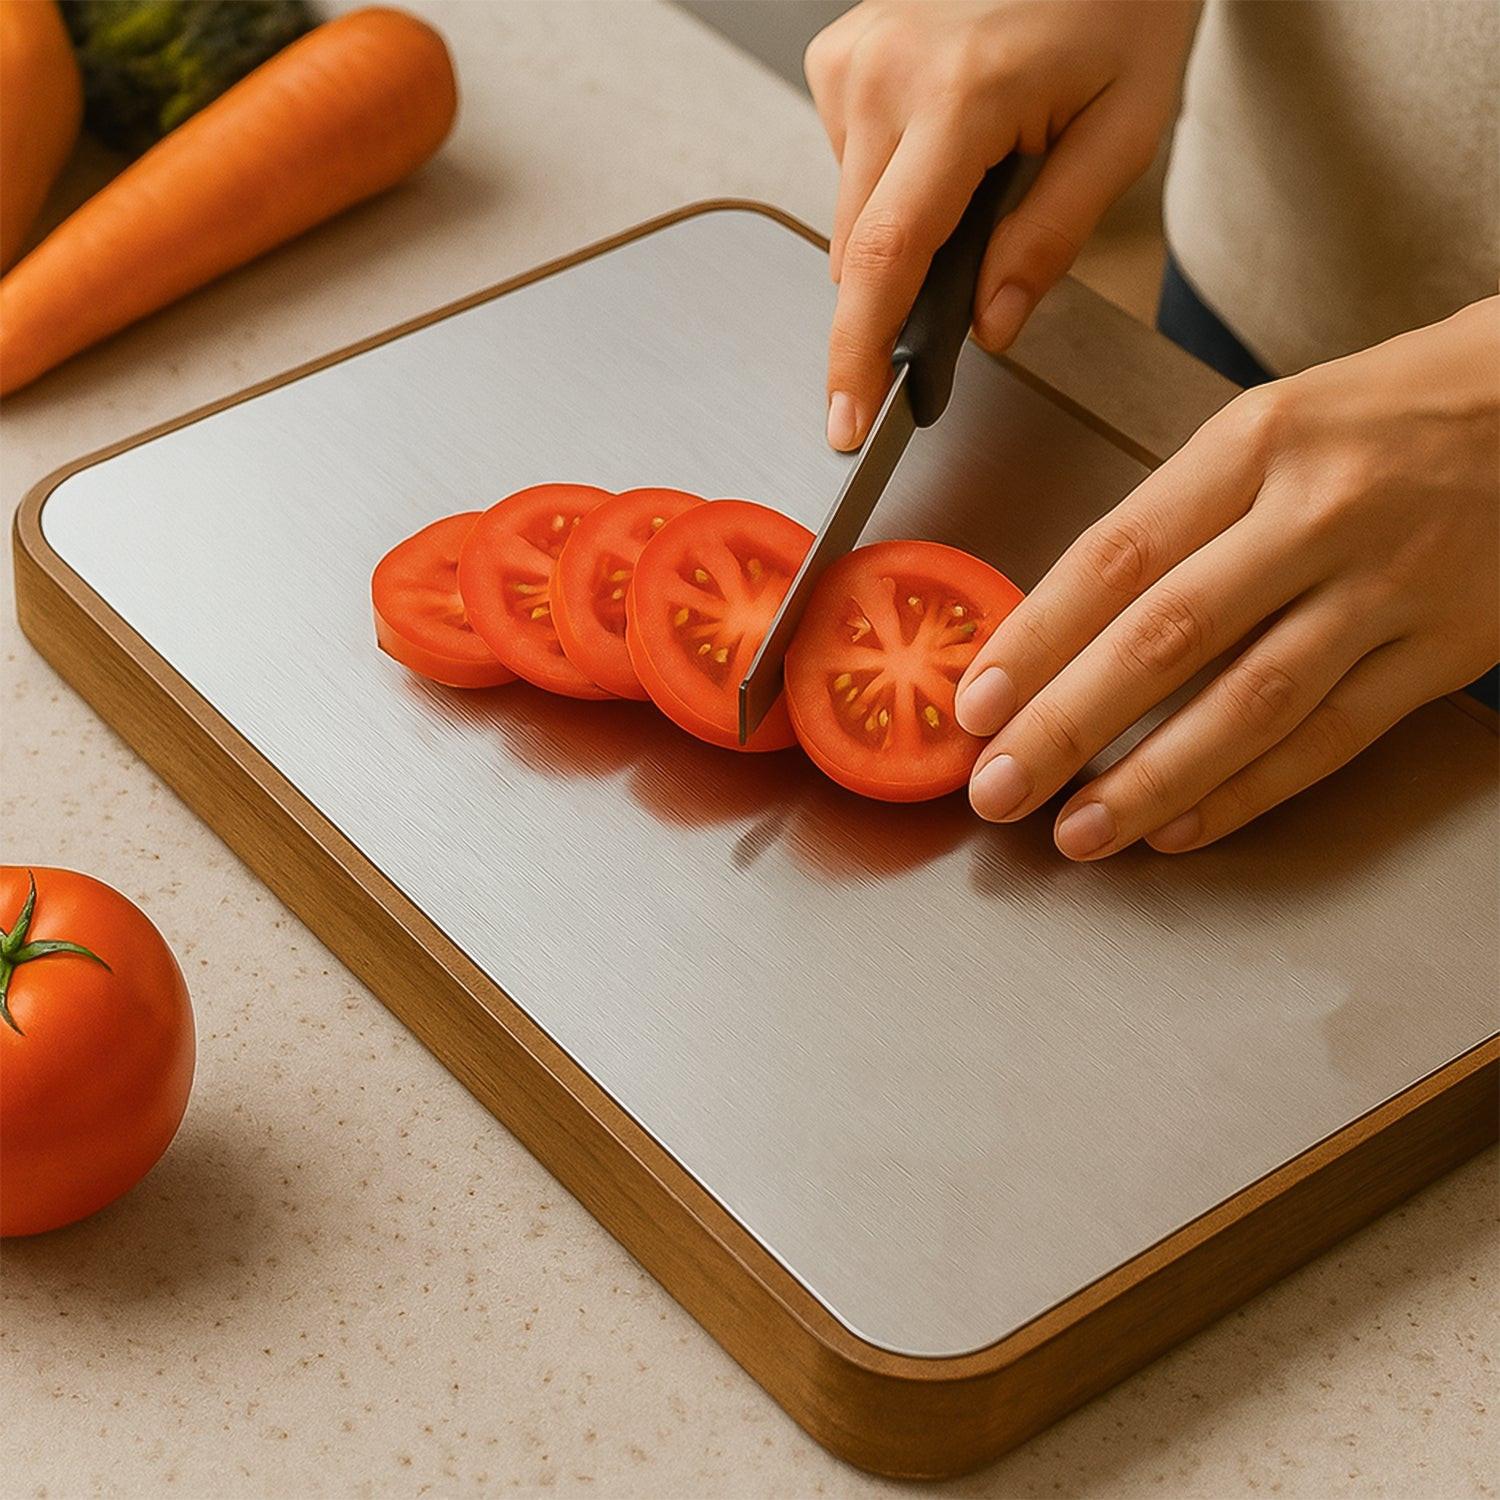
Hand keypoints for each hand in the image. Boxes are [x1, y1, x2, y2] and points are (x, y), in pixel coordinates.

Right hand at [804, 0, 1196, 449]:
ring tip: (980, 165)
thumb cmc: (1119, 8)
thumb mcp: (1122, 132)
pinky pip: (847, 162)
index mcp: (960, 98)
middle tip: (975, 266)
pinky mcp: (837, 54)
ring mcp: (852, 58)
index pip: (886, 259)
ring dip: (903, 226)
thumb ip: (1051, 239)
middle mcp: (884, 75)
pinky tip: (946, 134)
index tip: (847, 420)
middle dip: (900, 294)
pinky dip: (891, 176)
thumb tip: (989, 327)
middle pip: (859, 251)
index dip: (859, 354)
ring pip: (849, 213)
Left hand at [955, 297, 1499, 857]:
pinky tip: (1183, 825)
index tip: (977, 701)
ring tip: (1079, 831)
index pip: (1117, 555)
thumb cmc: (1388, 415)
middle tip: (999, 786)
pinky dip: (1250, 791)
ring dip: (1152, 779)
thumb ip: (1174, 523)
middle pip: (1169, 637)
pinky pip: (1333, 736)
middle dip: (1068, 725)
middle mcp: (1318, 514)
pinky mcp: (1445, 649)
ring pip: (1251, 703)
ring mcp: (1389, 586)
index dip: (1038, 639)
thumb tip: (1058, 629)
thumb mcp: (1269, 428)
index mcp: (1255, 444)